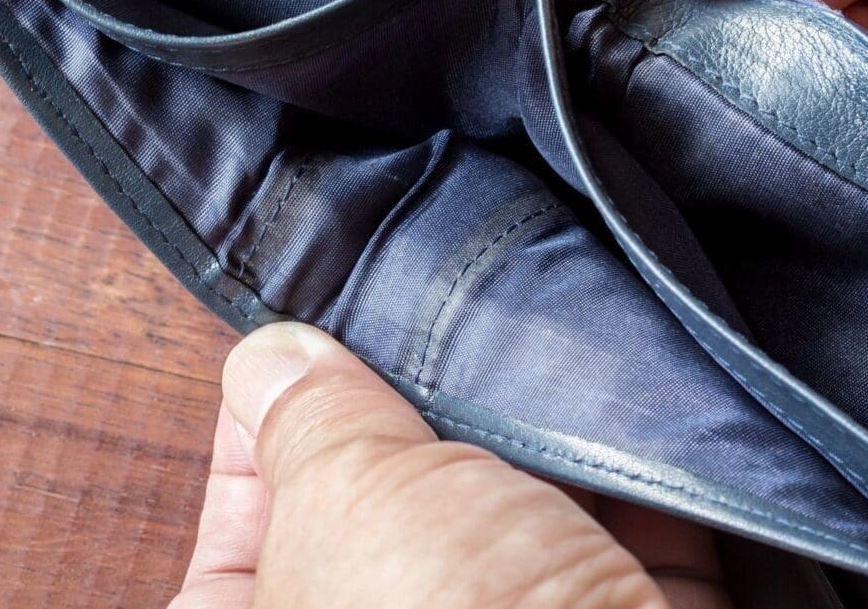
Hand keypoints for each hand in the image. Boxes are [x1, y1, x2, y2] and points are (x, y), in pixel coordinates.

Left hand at [170, 323, 728, 608]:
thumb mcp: (349, 492)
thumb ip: (310, 418)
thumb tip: (274, 364)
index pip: (236, 539)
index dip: (257, 436)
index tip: (295, 355)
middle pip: (384, 515)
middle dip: (411, 419)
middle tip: (419, 328)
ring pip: (508, 519)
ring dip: (526, 437)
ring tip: (519, 351)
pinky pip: (625, 537)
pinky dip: (630, 473)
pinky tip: (615, 401)